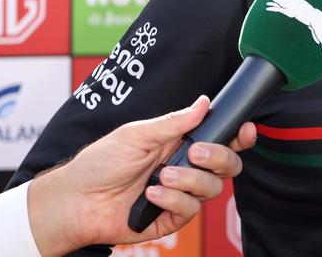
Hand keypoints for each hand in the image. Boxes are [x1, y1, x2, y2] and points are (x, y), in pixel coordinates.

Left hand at [28, 96, 256, 254]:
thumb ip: (174, 122)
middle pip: (228, 164)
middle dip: (219, 157)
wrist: (76, 201)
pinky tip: (150, 195)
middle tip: (194, 153)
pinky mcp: (172, 217)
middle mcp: (187, 168)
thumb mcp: (137, 134)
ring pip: (213, 188)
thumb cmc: (100, 163)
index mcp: (181, 143)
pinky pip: (191, 209)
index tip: (245, 130)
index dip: (239, 135)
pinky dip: (172, 200)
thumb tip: (203, 102)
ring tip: (162, 176)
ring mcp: (181, 194)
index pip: (221, 139)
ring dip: (189, 180)